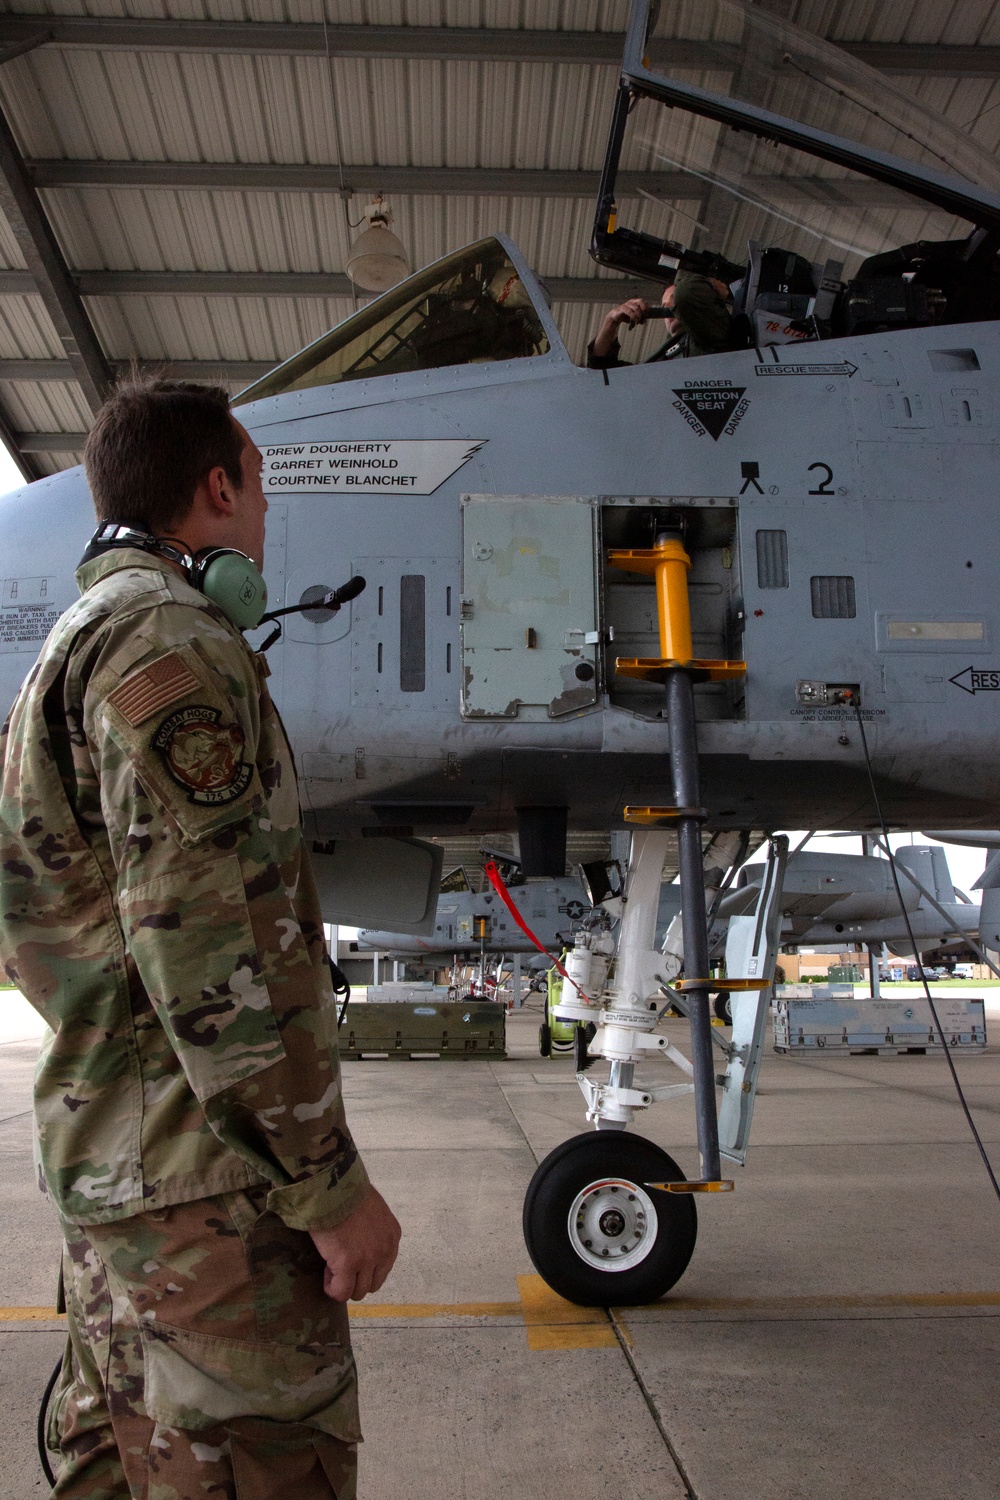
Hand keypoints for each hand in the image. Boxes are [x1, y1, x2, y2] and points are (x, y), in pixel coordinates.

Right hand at [309, 1185, 400, 1301]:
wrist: (333, 1186)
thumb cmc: (347, 1191)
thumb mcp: (372, 1209)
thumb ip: (372, 1229)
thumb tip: (360, 1241)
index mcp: (392, 1235)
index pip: (383, 1267)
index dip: (364, 1267)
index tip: (349, 1258)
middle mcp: (385, 1250)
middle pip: (373, 1283)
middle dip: (355, 1279)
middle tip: (339, 1265)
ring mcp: (367, 1259)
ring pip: (358, 1291)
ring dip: (344, 1284)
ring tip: (331, 1268)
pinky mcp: (347, 1264)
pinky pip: (341, 1292)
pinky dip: (332, 1289)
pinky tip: (325, 1276)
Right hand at [610, 297, 649, 328]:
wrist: (615, 317)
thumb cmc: (625, 316)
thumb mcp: (634, 316)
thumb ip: (639, 318)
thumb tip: (644, 321)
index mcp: (634, 302)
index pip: (643, 302)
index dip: (646, 308)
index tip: (646, 315)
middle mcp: (631, 302)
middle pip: (640, 301)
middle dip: (643, 309)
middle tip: (643, 316)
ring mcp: (626, 305)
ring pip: (636, 308)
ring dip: (638, 316)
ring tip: (637, 322)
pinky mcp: (622, 309)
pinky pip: (629, 312)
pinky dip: (633, 317)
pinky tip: (633, 322)